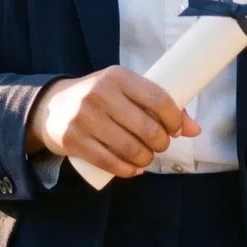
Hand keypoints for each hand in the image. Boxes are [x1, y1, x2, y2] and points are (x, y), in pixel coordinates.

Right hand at [25, 66, 198, 178]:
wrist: (51, 107)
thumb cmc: (99, 98)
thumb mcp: (124, 91)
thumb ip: (158, 105)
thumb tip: (195, 129)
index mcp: (117, 76)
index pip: (158, 99)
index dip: (174, 119)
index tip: (176, 130)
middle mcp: (100, 94)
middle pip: (147, 128)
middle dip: (161, 143)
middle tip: (160, 146)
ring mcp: (84, 118)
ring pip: (130, 148)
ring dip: (146, 159)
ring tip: (147, 158)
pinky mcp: (73, 140)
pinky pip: (110, 162)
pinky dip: (128, 170)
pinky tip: (134, 169)